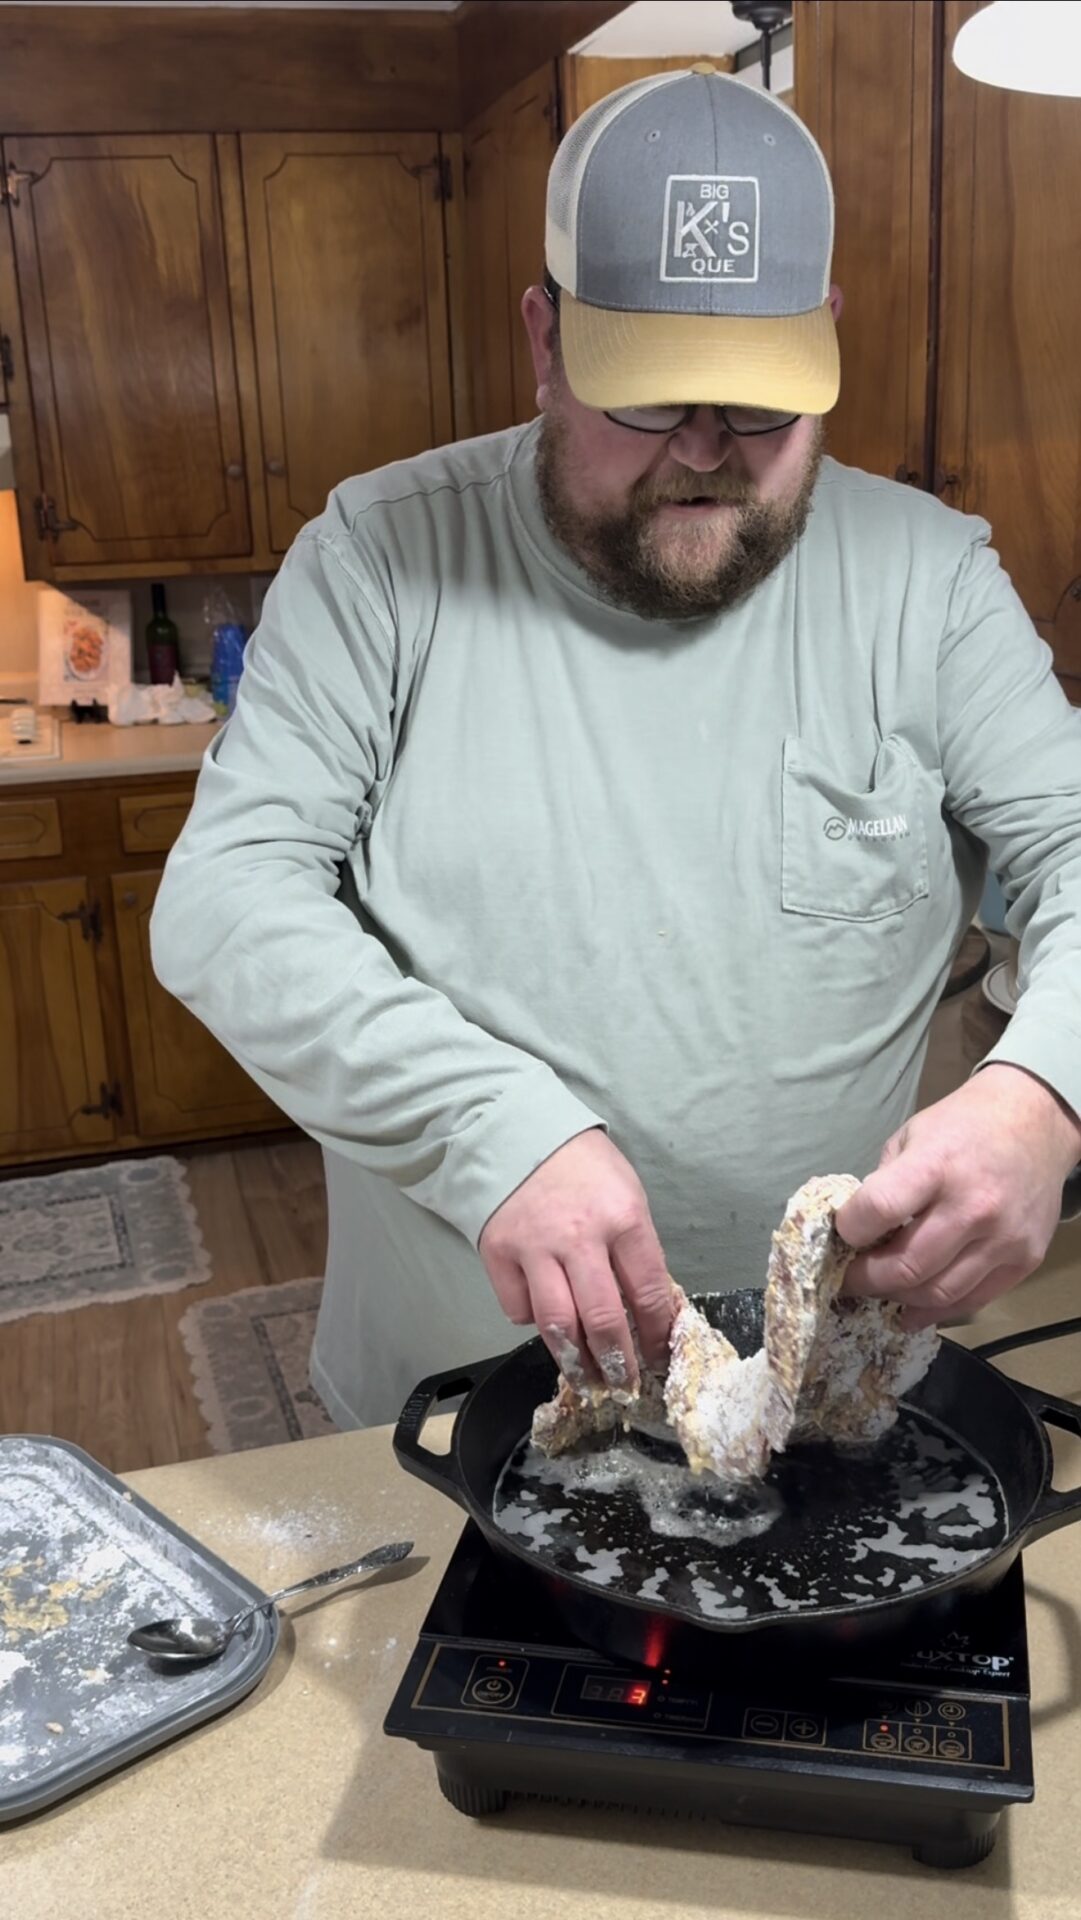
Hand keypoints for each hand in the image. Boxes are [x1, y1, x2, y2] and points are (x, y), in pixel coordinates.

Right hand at [478, 1129, 674, 1384]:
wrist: (516, 1131)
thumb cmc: (583, 1166)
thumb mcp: (627, 1194)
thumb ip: (635, 1250)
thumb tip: (647, 1309)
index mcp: (624, 1218)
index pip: (650, 1293)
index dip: (658, 1334)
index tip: (660, 1355)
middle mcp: (580, 1237)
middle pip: (603, 1321)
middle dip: (618, 1364)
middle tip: (625, 1386)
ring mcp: (534, 1247)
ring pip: (558, 1326)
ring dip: (575, 1362)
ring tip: (587, 1379)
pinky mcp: (498, 1253)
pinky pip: (518, 1308)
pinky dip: (532, 1321)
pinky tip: (544, 1315)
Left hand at [836, 1065, 1080, 1328]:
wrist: (1036, 1122)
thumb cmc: (963, 1126)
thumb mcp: (912, 1135)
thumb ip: (886, 1183)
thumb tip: (857, 1230)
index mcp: (936, 1165)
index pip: (880, 1209)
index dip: (849, 1230)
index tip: (841, 1236)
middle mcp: (973, 1206)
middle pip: (906, 1266)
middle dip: (865, 1280)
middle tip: (847, 1280)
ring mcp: (1003, 1238)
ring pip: (937, 1294)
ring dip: (898, 1299)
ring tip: (879, 1291)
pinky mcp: (1024, 1260)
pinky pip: (972, 1300)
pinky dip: (935, 1311)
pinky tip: (912, 1308)